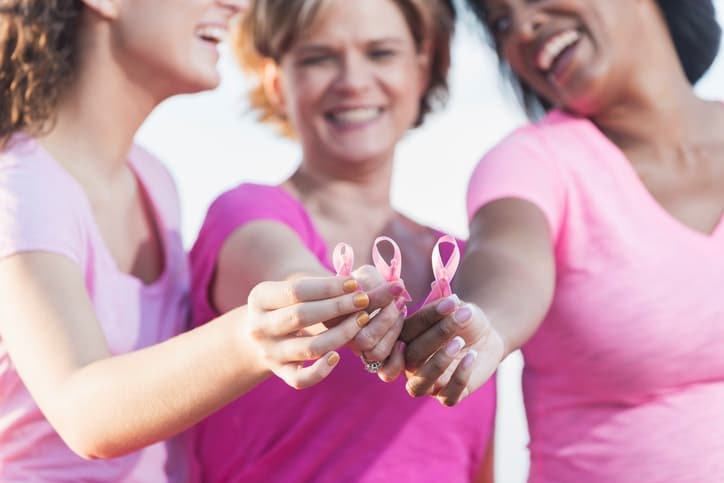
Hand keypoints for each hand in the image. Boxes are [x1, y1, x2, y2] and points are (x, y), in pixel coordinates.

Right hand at [244, 275, 371, 388]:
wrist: (260, 335)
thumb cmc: (287, 305)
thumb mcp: (292, 290)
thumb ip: (319, 286)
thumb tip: (355, 285)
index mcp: (260, 298)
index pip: (296, 290)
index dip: (328, 287)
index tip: (353, 283)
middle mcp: (259, 326)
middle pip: (302, 316)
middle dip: (338, 306)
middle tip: (363, 299)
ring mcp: (269, 352)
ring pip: (309, 347)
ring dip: (341, 333)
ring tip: (362, 320)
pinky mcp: (280, 372)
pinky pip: (301, 379)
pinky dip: (321, 371)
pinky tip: (337, 356)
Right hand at [400, 295, 503, 405]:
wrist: (485, 335)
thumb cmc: (461, 318)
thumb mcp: (454, 307)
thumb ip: (445, 307)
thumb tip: (451, 303)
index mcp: (402, 341)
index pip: (404, 332)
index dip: (425, 318)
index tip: (451, 303)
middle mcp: (408, 365)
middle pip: (411, 357)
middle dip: (436, 336)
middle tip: (459, 319)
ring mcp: (427, 383)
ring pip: (418, 385)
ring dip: (437, 363)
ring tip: (458, 342)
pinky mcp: (447, 395)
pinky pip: (447, 397)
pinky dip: (459, 378)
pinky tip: (472, 356)